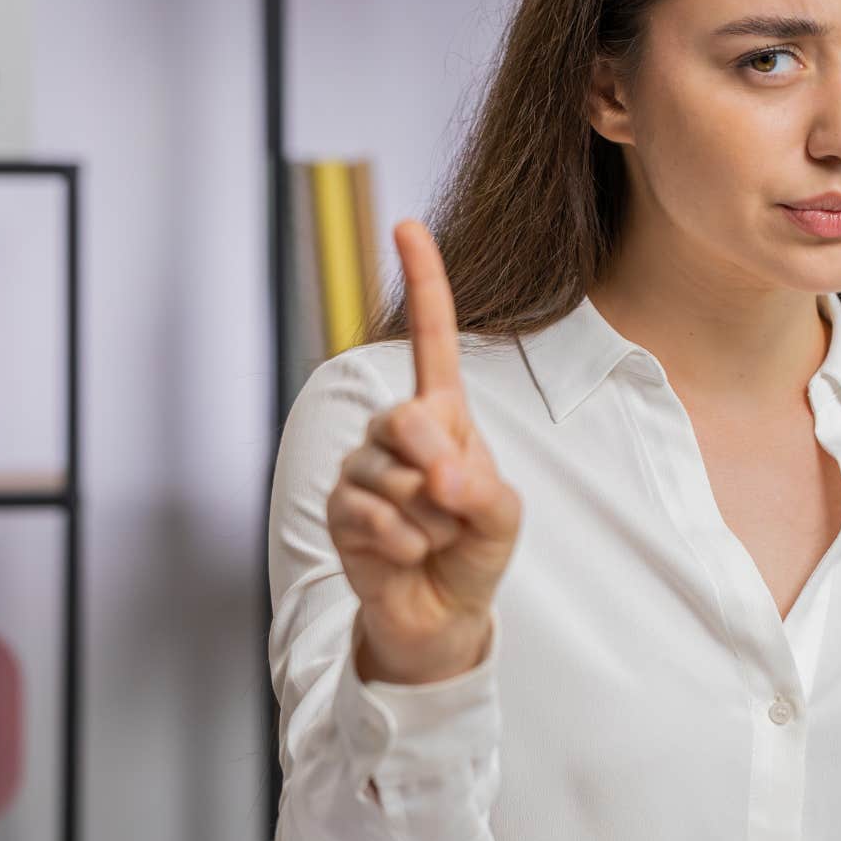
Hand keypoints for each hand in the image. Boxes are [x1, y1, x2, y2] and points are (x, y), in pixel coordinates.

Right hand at [327, 219, 522, 685]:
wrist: (440, 614)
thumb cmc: (474, 551)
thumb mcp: (501, 515)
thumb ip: (481, 487)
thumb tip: (438, 471)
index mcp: (444, 414)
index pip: (429, 339)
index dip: (422, 283)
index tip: (407, 225)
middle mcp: (398, 431)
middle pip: (406, 418)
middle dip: (437, 465)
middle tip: (454, 501)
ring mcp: (363, 467)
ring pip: (391, 477)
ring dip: (428, 520)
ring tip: (433, 537)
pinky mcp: (340, 509)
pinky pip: (372, 516)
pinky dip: (403, 544)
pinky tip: (407, 555)